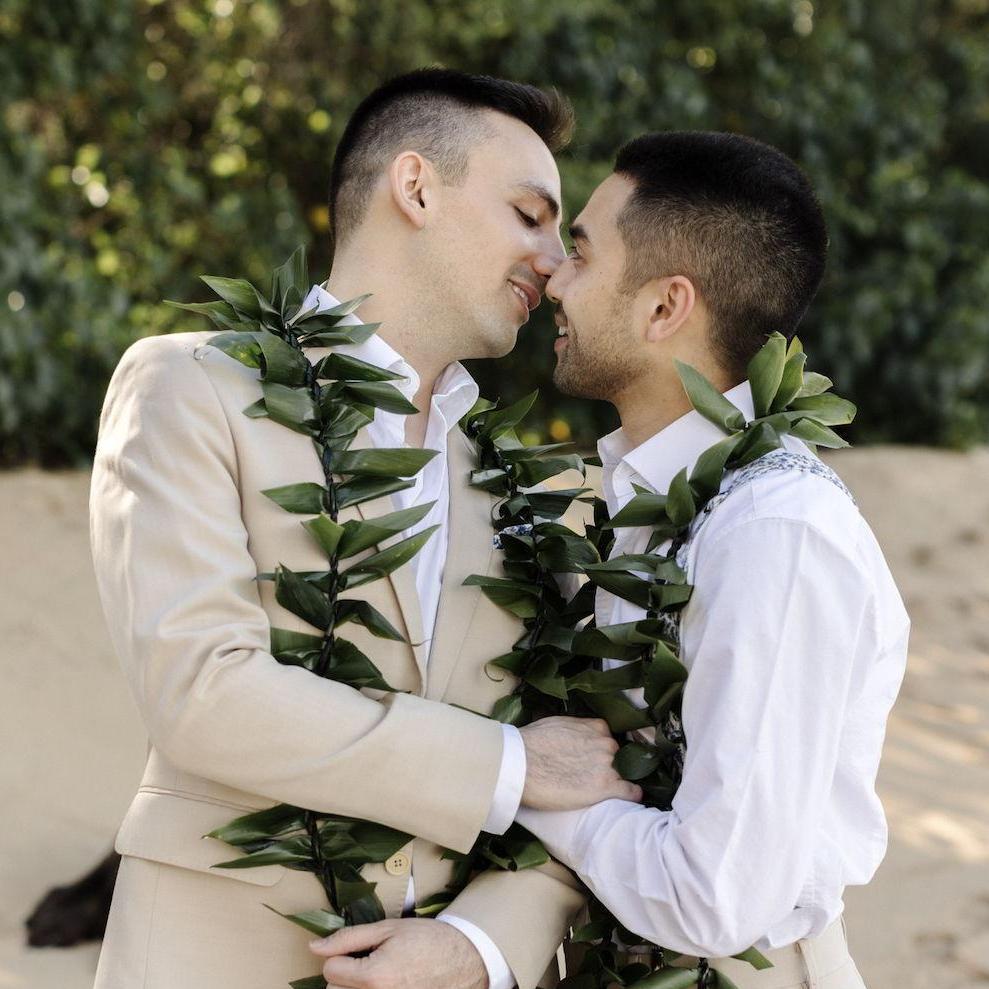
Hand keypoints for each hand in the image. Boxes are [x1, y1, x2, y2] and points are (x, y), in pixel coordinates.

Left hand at [309, 918, 488, 988]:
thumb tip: (314, 947)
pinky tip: (383, 984)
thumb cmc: (427, 940)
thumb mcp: (387, 929)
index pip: (330, 971)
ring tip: (374, 976)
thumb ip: (349, 938)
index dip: (339, 956)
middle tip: (367, 962)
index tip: (358, 950)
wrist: (463, 961)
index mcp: (373, 977)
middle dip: (344, 976)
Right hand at [519, 716, 642, 810]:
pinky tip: (628, 799)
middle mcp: (606, 744)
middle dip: (607, 766)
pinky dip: (631, 796)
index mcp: (596, 727)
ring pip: (624, 775)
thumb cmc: (531, 742)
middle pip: (617, 757)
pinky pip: (631, 792)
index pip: (608, 739)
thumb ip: (576, 729)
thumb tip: (574, 736)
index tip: (594, 759)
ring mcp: (608, 765)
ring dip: (618, 781)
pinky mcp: (606, 788)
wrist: (521, 763)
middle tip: (592, 777)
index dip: (601, 750)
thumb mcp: (557, 724)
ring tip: (606, 791)